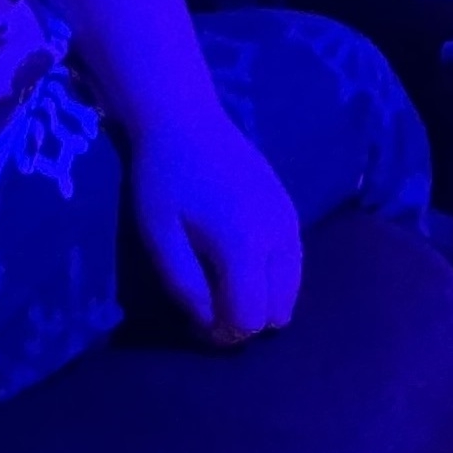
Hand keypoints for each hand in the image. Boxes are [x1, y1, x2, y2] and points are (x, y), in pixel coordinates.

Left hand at [129, 105, 305, 341]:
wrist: (186, 120)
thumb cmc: (164, 177)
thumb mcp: (158, 235)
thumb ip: (184, 285)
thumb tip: (208, 323)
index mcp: (245, 247)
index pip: (249, 319)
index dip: (222, 333)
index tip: (195, 321)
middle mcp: (279, 240)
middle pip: (276, 312)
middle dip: (243, 320)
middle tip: (208, 304)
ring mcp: (291, 224)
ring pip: (290, 292)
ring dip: (261, 301)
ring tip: (223, 285)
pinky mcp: (292, 211)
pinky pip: (293, 266)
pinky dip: (273, 278)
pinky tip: (241, 263)